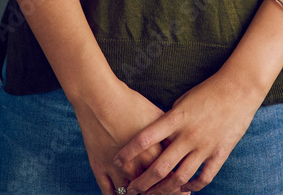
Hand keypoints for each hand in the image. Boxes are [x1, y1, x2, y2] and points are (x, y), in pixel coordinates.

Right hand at [72, 77, 187, 194]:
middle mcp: (136, 165)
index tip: (183, 190)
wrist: (99, 98)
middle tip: (167, 193)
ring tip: (144, 193)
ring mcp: (116, 169)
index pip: (169, 177)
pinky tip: (125, 193)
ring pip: (130, 193)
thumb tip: (179, 141)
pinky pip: (110, 192)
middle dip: (160, 193)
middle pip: (151, 188)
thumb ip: (168, 132)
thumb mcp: (155, 114)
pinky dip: (118, 194)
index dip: (177, 185)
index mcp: (154, 151)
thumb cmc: (129, 102)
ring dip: (138, 194)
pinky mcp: (100, 168)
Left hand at [113, 68, 264, 192]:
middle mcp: (189, 135)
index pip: (146, 138)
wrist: (240, 87)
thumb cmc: (210, 90)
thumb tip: (157, 136)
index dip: (130, 152)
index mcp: (177, 118)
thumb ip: (170, 120)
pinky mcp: (219, 153)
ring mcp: (205, 146)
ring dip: (163, 190)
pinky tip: (184, 189)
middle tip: (131, 190)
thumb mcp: (184, 99)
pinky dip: (192, 187)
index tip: (117, 161)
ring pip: (179, 178)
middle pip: (160, 167)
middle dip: (143, 182)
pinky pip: (203, 178)